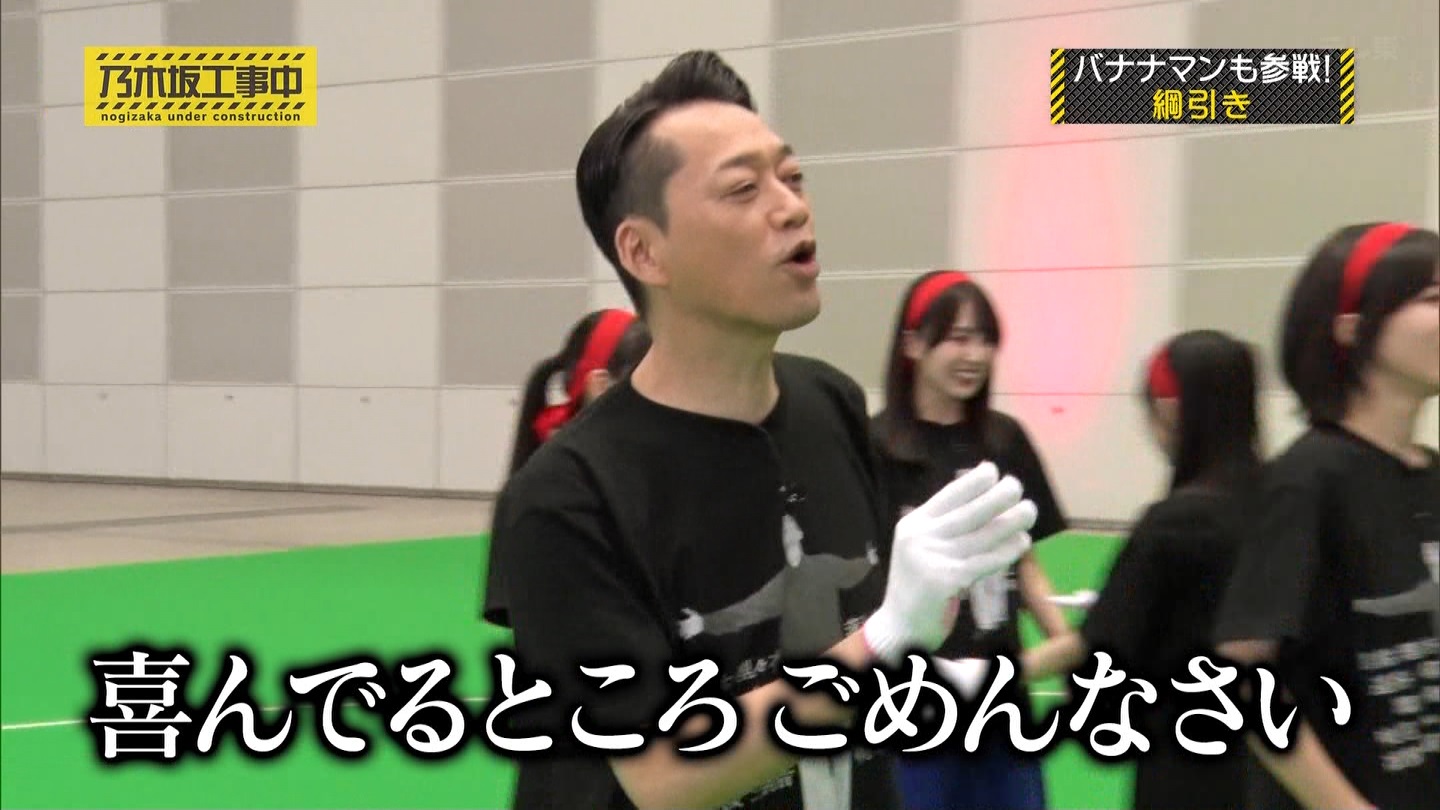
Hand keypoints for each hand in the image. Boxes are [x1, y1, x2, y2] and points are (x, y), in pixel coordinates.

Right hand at [863, 462, 1035, 663]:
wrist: (900, 624)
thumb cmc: (918, 583)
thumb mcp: (921, 547)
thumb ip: (943, 526)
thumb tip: (984, 499)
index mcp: (913, 524)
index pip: (945, 496)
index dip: (972, 481)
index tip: (993, 471)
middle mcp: (919, 537)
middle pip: (966, 512)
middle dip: (996, 496)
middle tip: (1017, 487)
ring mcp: (931, 559)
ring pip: (980, 535)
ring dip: (1010, 522)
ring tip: (1029, 511)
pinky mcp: (944, 580)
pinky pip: (984, 562)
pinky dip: (1006, 551)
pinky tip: (1021, 542)